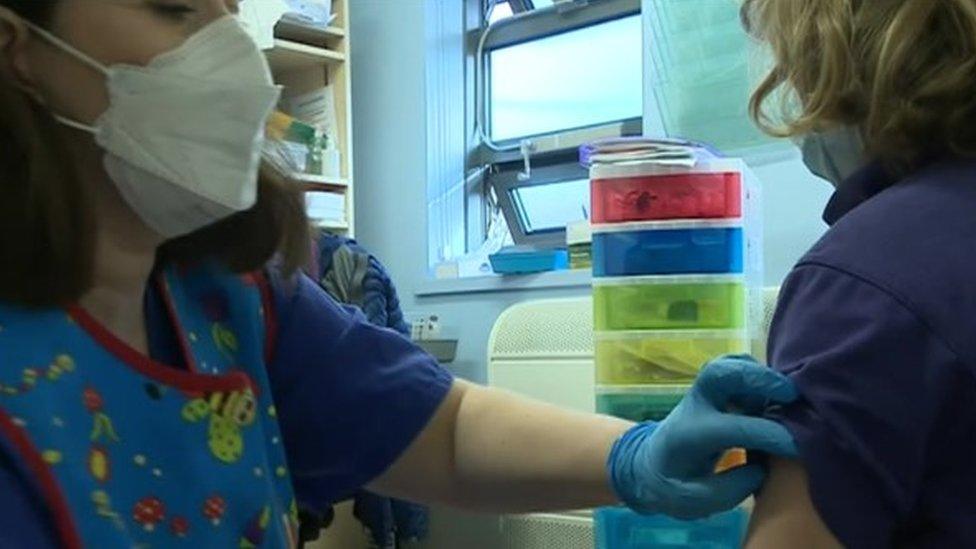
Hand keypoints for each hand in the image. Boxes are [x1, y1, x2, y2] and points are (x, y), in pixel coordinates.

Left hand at [606, 355, 798, 519]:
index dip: (768, 434)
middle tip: (792, 395)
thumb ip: (729, 489)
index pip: (733, 428)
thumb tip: (763, 469)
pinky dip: (758, 374)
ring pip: (728, 365)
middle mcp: (695, 406)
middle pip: (720, 373)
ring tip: (787, 394)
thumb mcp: (693, 503)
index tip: (798, 446)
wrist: (650, 465)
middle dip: (758, 378)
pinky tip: (776, 393)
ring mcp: (703, 392)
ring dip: (760, 373)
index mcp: (690, 436)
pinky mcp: (714, 389)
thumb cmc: (673, 485)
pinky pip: (735, 369)